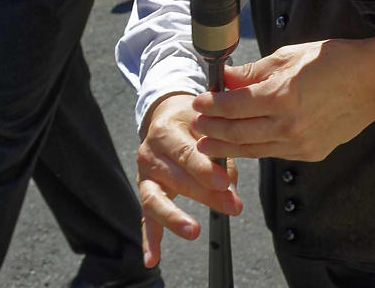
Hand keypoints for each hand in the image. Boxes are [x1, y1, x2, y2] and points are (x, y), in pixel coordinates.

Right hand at [136, 93, 242, 268]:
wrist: (166, 115)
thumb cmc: (193, 121)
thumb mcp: (206, 126)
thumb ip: (220, 154)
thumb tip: (231, 190)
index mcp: (165, 132)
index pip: (186, 153)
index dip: (205, 170)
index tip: (226, 183)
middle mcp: (150, 154)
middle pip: (175, 178)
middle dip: (204, 194)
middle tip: (230, 206)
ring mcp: (144, 175)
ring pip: (154, 199)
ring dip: (174, 218)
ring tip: (193, 231)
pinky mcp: (145, 191)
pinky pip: (145, 218)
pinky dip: (150, 240)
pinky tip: (153, 259)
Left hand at [192, 37, 374, 163]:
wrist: (373, 81)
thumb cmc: (334, 61)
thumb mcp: (289, 56)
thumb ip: (254, 72)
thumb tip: (226, 79)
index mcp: (281, 95)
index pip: (233, 105)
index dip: (211, 105)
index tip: (198, 102)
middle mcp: (288, 124)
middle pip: (237, 132)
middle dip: (212, 129)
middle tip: (197, 125)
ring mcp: (300, 142)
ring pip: (253, 149)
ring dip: (228, 146)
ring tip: (210, 142)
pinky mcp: (311, 153)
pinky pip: (275, 153)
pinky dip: (256, 149)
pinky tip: (244, 144)